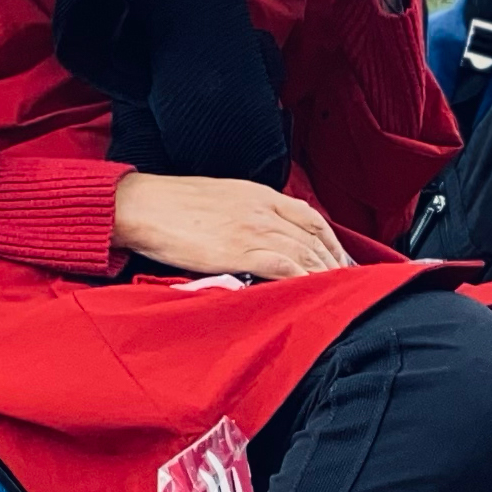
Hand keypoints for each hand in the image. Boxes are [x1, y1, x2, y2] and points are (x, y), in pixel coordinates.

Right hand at [113, 173, 351, 278]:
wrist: (140, 205)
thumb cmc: (170, 205)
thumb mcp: (219, 199)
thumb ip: (246, 213)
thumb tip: (260, 235)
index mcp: (258, 195)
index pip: (310, 217)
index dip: (332, 241)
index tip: (341, 260)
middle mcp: (262, 210)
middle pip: (315, 238)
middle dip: (337, 263)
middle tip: (351, 285)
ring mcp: (253, 230)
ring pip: (306, 253)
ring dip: (327, 275)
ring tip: (340, 296)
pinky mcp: (240, 251)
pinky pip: (284, 266)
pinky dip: (304, 280)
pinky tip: (313, 294)